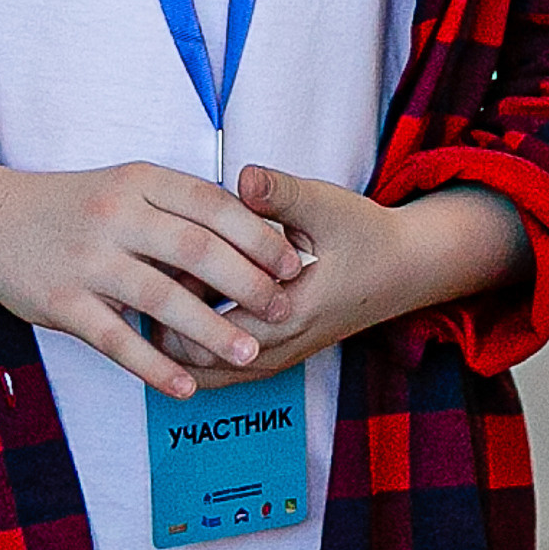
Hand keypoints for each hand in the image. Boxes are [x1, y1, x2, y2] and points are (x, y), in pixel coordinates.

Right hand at [0, 152, 305, 400]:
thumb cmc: (72, 208)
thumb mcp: (124, 188)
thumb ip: (178, 210)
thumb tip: (253, 240)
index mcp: (137, 181)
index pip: (212, 203)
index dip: (258, 234)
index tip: (294, 262)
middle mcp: (114, 215)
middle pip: (195, 248)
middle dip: (247, 282)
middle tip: (283, 309)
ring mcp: (86, 259)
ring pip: (160, 297)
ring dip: (210, 328)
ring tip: (249, 352)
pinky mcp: (61, 302)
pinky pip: (116, 340)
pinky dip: (155, 366)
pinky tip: (186, 387)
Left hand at [182, 168, 528, 385]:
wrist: (403, 268)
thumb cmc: (362, 234)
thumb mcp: (323, 204)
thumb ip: (280, 194)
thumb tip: (244, 177)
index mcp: (292, 313)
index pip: (213, 334)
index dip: (174, 303)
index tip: (153, 267)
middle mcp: (283, 347)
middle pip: (200, 360)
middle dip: (167, 325)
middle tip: (145, 281)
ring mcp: (279, 357)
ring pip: (209, 372)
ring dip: (181, 341)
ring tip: (156, 295)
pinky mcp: (277, 353)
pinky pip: (226, 368)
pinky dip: (199, 348)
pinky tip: (181, 307)